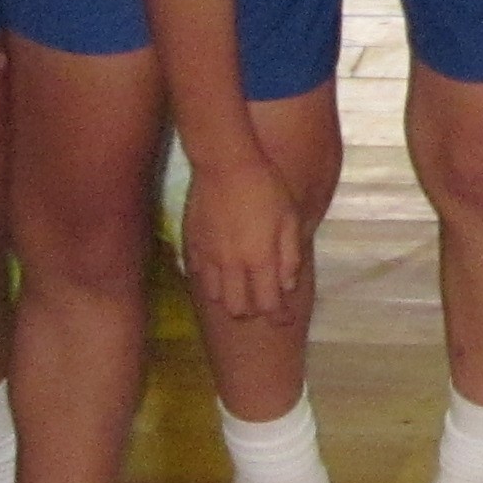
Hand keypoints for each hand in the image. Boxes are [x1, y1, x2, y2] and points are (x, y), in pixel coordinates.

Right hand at [179, 154, 310, 329]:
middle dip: (253, 311)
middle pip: (239, 309)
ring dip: (231, 298)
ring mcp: (209, 257)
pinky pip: (199, 277)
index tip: (285, 319)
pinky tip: (221, 272)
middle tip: (262, 300)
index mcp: (260, 259)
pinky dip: (212, 282)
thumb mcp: (289, 218)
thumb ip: (289, 255)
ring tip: (241, 287)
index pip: (268, 305)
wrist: (225, 164)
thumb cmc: (265, 187)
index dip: (278, 316)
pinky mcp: (192, 245)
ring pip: (217, 297)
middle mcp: (233, 265)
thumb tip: (288, 285)